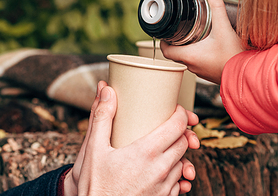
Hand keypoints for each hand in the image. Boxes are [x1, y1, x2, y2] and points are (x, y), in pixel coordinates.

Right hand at [64, 81, 199, 195]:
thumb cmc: (95, 185)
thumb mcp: (94, 149)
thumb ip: (102, 117)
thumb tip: (107, 90)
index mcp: (146, 152)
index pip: (178, 126)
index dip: (181, 114)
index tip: (175, 109)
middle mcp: (161, 170)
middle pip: (184, 142)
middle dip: (180, 132)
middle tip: (169, 126)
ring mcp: (164, 187)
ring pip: (183, 163)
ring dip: (176, 153)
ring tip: (162, 148)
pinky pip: (179, 184)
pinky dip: (174, 174)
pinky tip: (160, 170)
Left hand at [161, 0, 244, 83]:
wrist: (247, 74)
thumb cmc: (234, 56)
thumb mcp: (224, 28)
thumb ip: (218, 9)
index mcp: (190, 56)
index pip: (166, 51)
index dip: (163, 41)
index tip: (166, 33)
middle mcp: (192, 66)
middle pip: (176, 55)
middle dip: (175, 43)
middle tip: (179, 31)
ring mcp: (201, 72)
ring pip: (188, 60)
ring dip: (187, 50)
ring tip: (193, 36)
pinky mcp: (210, 74)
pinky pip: (199, 65)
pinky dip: (198, 56)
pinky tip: (207, 47)